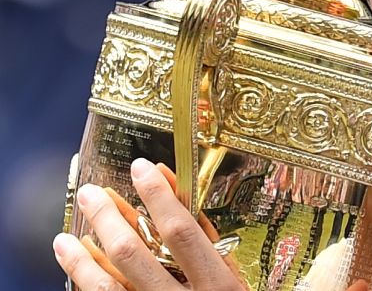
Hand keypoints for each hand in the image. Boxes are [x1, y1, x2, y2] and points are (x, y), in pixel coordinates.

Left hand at [54, 158, 244, 290]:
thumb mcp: (228, 273)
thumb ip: (201, 233)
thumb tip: (169, 186)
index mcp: (219, 285)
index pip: (181, 232)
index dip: (157, 197)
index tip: (139, 168)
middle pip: (134, 255)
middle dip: (107, 218)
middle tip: (90, 193)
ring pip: (107, 288)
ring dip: (82, 257)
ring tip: (68, 233)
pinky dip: (86, 281)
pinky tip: (77, 263)